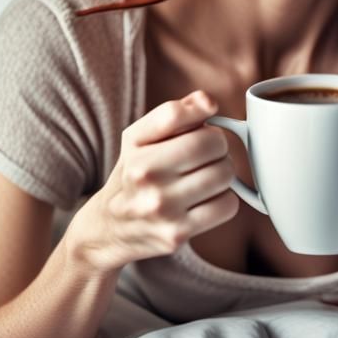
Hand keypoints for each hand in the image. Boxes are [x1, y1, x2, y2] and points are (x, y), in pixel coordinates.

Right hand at [66, 90, 239, 271]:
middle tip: (204, 155)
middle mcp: (146, 177)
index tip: (202, 121)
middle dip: (216, 146)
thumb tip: (209, 102)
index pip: (179, 115)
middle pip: (214, 143)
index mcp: (136, 150)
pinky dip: (224, 200)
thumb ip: (174, 113)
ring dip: (222, 173)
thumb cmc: (134, 174)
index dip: (201, 113)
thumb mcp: (140, 138)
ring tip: (203, 177)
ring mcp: (162, 208)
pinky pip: (227, 206)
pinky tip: (205, 200)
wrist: (110, 228)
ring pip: (225, 174)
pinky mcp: (177, 234)